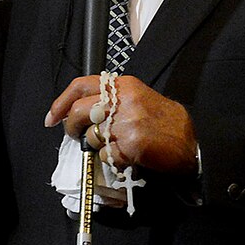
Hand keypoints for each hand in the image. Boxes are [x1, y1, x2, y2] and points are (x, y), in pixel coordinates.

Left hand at [45, 74, 197, 174]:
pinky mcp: (131, 144)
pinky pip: (105, 154)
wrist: (192, 144)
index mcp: (125, 85)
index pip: (81, 86)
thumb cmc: (166, 124)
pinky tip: (125, 156)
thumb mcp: (140, 98)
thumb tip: (83, 110)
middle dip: (71, 128)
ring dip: (95, 146)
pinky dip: (110, 159)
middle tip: (75, 136)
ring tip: (112, 146)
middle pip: (79, 112)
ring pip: (90, 136)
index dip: (61, 103)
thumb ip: (113, 99)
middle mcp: (124, 100)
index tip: (52, 118)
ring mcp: (127, 122)